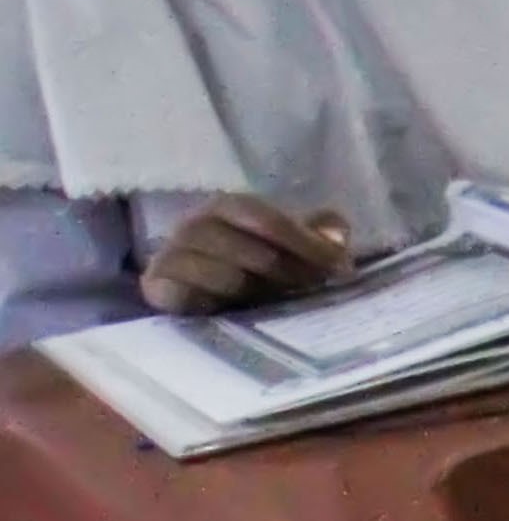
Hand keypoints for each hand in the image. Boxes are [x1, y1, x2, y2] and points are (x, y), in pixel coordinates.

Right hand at [138, 198, 352, 315]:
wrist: (189, 286)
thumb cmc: (246, 258)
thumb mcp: (284, 241)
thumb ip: (315, 233)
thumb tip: (337, 236)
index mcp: (228, 207)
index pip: (267, 218)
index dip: (305, 242)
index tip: (340, 265)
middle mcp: (194, 226)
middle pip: (251, 251)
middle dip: (291, 271)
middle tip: (315, 287)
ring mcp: (171, 256)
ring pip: (226, 278)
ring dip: (259, 293)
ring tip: (279, 301)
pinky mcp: (157, 287)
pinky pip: (190, 298)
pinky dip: (216, 305)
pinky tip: (236, 313)